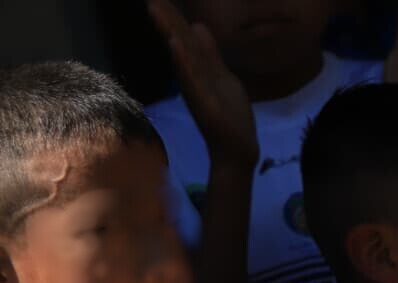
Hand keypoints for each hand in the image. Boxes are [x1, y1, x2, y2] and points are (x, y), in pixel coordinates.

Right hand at [148, 0, 257, 168]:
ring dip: (171, 33)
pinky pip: (192, 79)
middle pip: (179, 43)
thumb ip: (210, 54)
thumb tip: (199, 27)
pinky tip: (176, 44)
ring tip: (158, 10)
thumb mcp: (222, 77)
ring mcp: (197, 90)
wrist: (236, 148)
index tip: (157, 0)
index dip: (172, 18)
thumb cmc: (229, 114)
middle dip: (167, 20)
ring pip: (183, 57)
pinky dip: (184, 61)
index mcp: (197, 70)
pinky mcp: (204, 103)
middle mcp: (193, 77)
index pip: (183, 38)